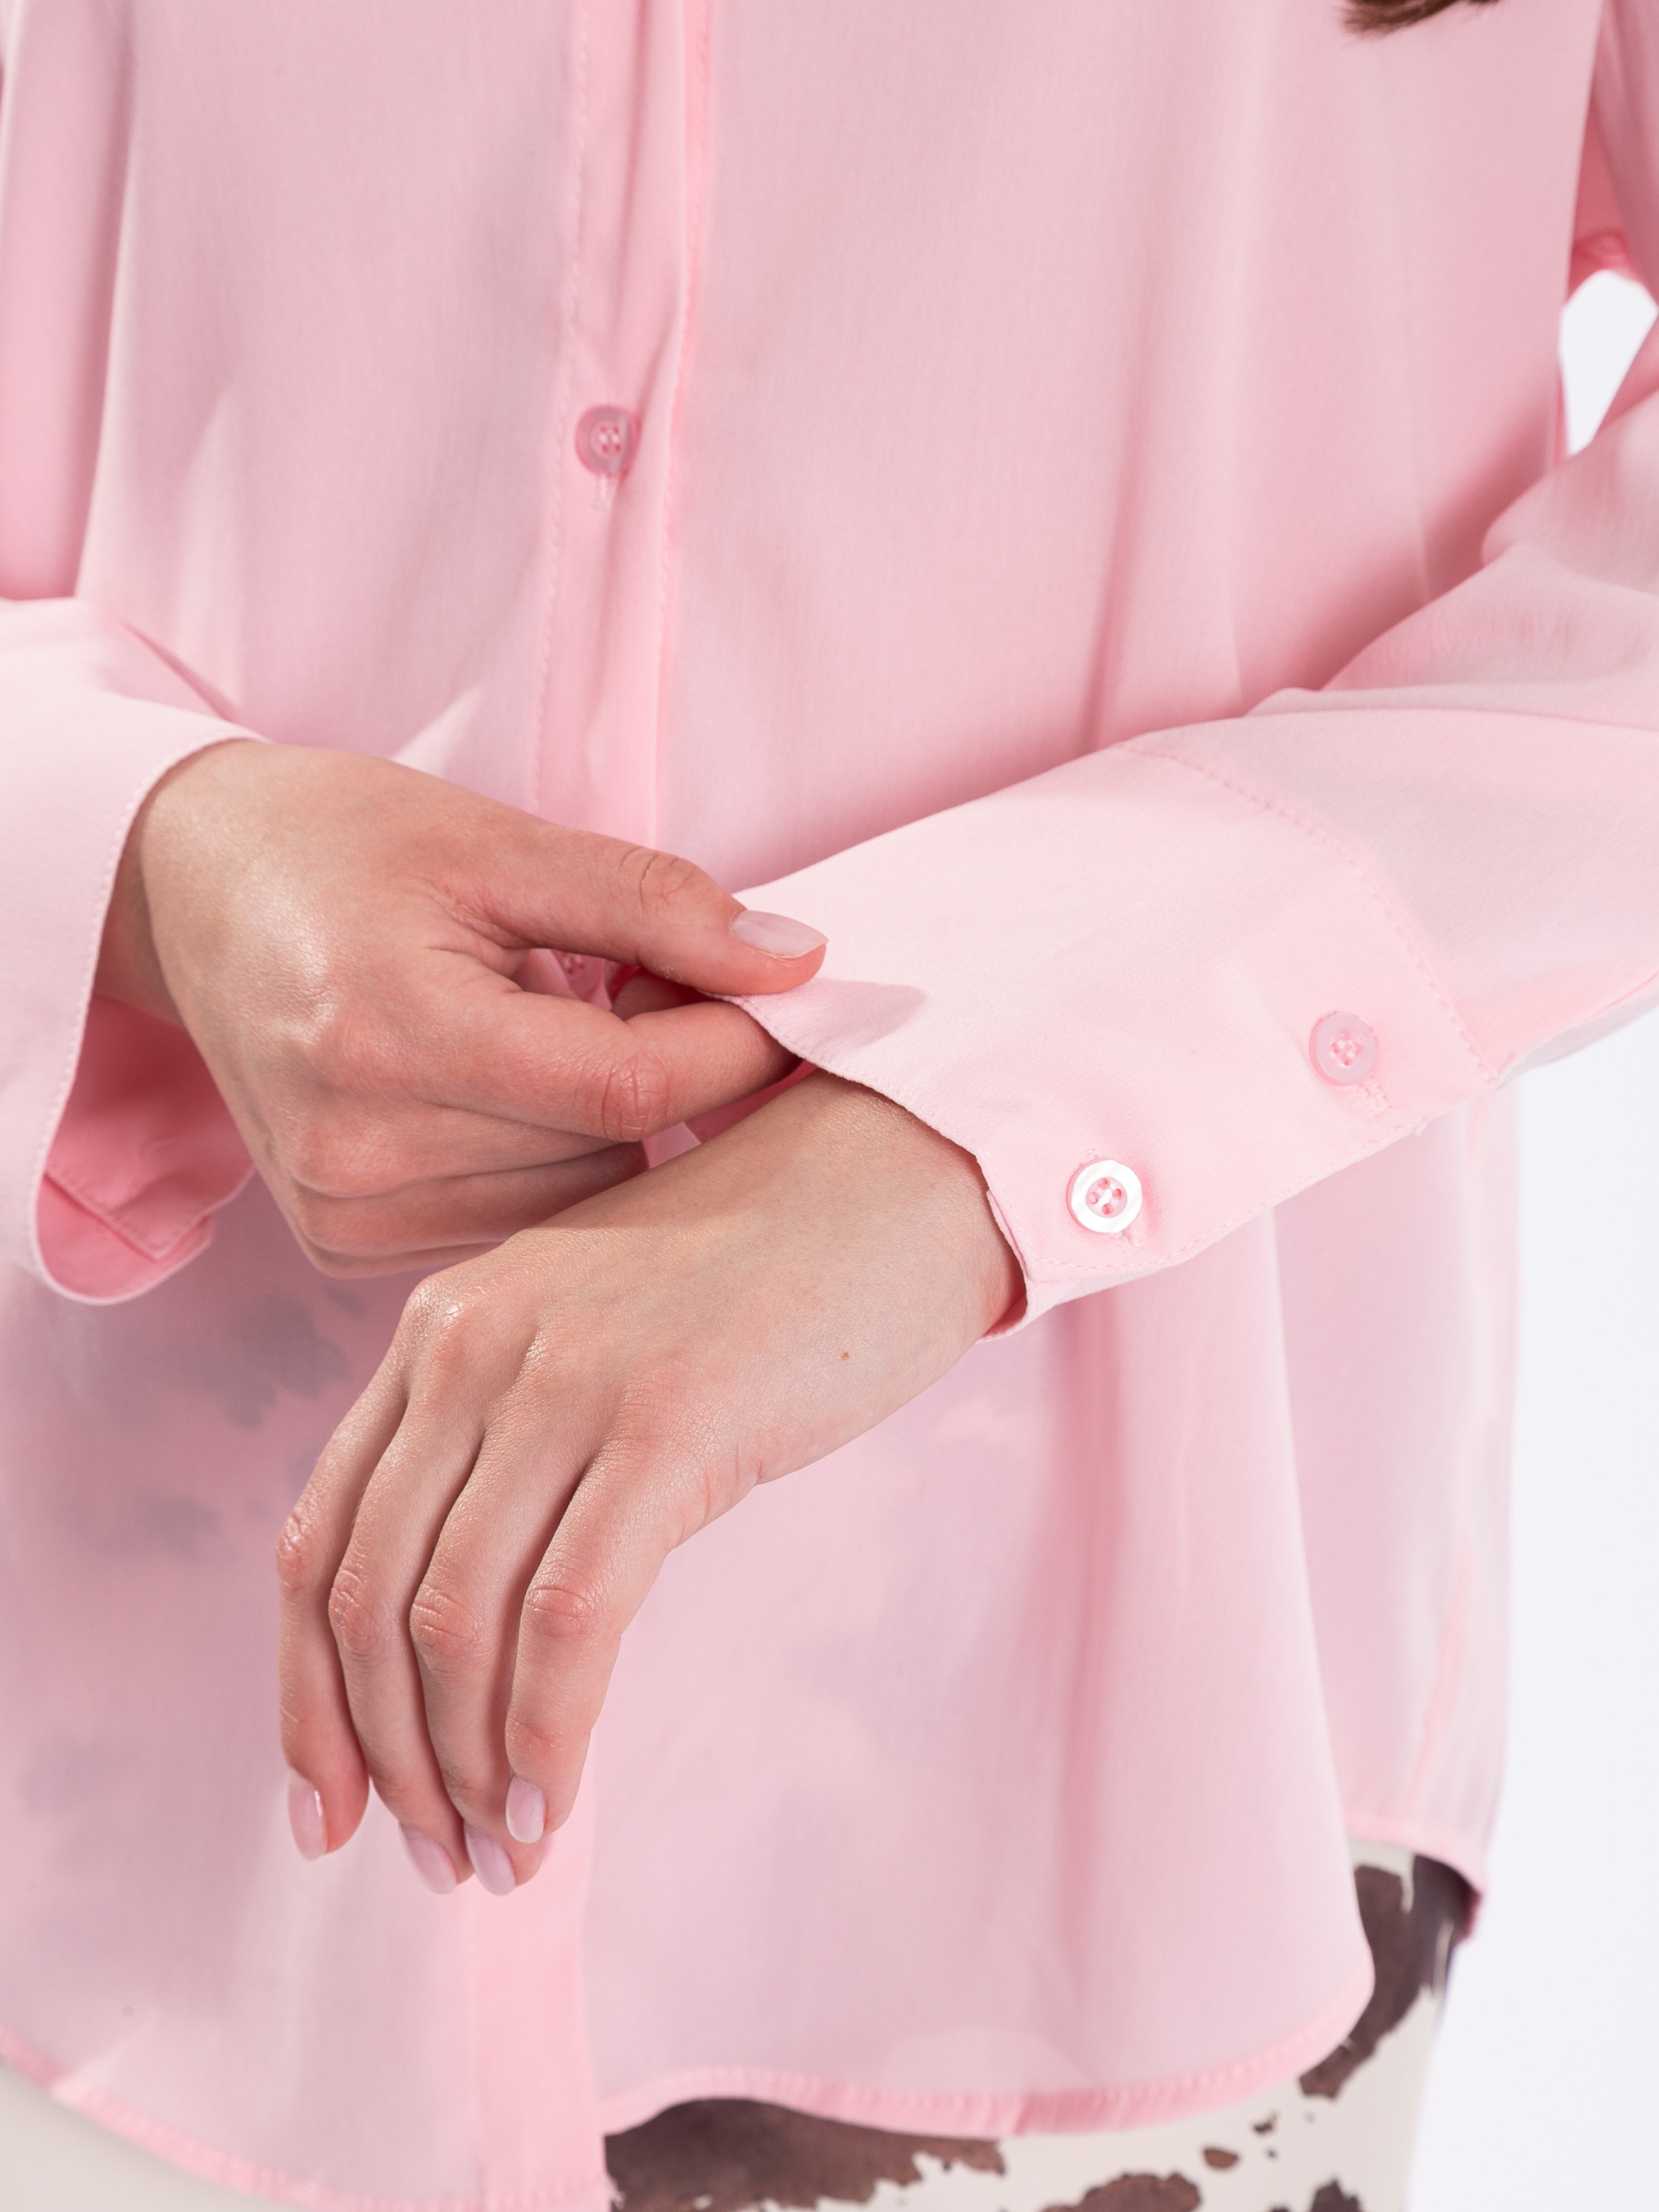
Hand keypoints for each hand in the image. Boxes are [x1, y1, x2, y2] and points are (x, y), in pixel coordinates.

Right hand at [95, 741, 825, 1272]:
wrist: (190, 889)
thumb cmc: (343, 846)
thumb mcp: (501, 843)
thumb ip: (654, 904)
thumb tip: (798, 962)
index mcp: (387, 1033)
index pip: (627, 1089)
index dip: (733, 1043)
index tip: (784, 994)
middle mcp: (355, 1149)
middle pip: (611, 1153)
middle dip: (668, 1074)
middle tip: (645, 986)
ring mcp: (343, 1213)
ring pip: (579, 1204)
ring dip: (609, 1126)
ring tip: (558, 1029)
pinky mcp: (344, 1246)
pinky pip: (519, 1223)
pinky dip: (549, 1161)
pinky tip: (511, 1088)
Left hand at [276, 1072, 1021, 1889]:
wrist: (898, 1174)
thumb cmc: (762, 1278)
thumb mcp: (592, 1338)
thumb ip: (510, 1446)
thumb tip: (463, 1643)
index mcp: (440, 1329)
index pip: (318, 1540)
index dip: (305, 1695)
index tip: (327, 1804)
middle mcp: (473, 1346)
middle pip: (368, 1597)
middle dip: (384, 1757)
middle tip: (435, 1857)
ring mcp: (567, 1379)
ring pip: (458, 1621)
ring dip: (466, 1768)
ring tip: (503, 1853)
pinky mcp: (668, 1423)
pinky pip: (571, 1618)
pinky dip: (549, 1735)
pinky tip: (558, 1803)